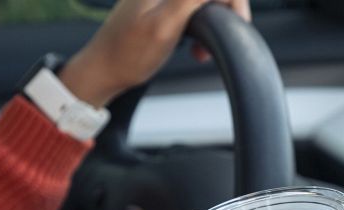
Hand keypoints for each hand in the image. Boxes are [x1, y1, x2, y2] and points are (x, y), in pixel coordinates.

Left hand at [59, 0, 250, 107]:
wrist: (104, 70)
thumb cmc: (129, 54)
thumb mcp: (166, 24)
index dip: (233, 1)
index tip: (238, 24)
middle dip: (224, 14)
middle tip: (215, 45)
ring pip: (206, 3)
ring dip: (214, 26)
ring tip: (202, 53)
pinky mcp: (166, 6)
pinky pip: (196, 10)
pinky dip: (203, 30)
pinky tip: (196, 50)